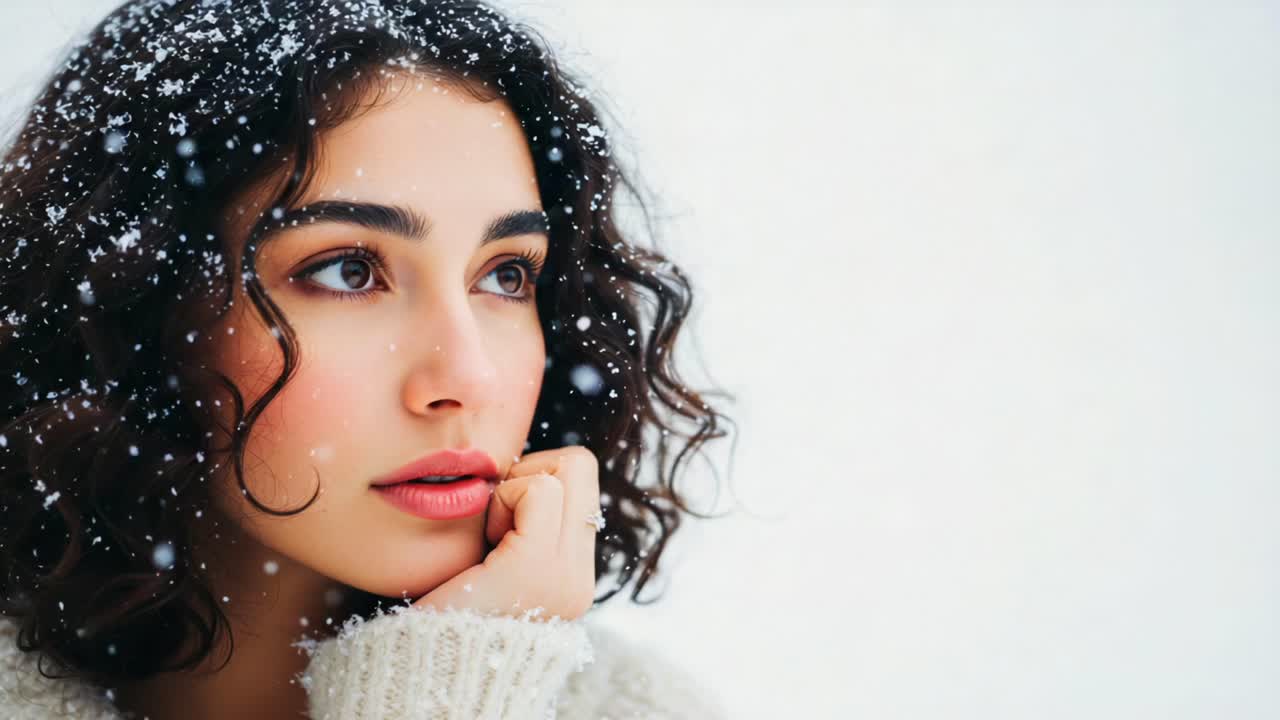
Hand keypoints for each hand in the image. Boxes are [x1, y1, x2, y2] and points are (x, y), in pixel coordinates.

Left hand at [412, 445, 600, 620]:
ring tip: (492, 538)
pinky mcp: (538, 567)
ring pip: (567, 468)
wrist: (419, 672)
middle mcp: (579, 578)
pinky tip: (484, 544)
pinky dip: (505, 500)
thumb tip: (518, 471)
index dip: (537, 479)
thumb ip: (518, 528)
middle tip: (499, 518)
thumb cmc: (436, 617)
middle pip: (580, 464)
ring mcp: (567, 574)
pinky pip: (539, 490)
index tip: (500, 522)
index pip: (580, 479)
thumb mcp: (489, 567)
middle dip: (534, 472)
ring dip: (518, 488)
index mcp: (571, 578)